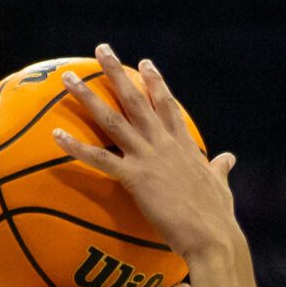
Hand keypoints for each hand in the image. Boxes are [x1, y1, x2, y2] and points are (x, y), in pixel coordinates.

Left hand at [53, 47, 242, 265]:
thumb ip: (220, 169)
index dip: (155, 83)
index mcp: (184, 144)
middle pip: (136, 99)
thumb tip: (229, 158)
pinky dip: (77, 147)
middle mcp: (164, 143)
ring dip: (88, 96)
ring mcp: (149, 158)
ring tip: (68, 78)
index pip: (166, 105)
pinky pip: (100, 159)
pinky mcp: (136, 178)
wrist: (212, 236)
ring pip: (113, 120)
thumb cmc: (217, 218)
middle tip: (100, 50)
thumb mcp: (221, 186)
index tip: (144, 64)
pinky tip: (56, 135)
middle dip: (116, 72)